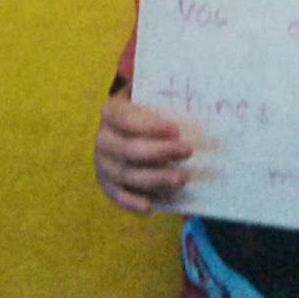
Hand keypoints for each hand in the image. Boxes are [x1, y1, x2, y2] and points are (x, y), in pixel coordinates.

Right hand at [94, 92, 193, 214]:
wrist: (125, 127)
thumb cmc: (146, 109)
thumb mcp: (149, 94)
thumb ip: (162, 94)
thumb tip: (196, 90)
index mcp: (111, 111)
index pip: (125, 118)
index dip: (149, 125)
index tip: (175, 130)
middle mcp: (102, 138)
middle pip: (129, 149)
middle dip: (160, 152)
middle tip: (187, 151)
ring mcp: (102, 163)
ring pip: (126, 174)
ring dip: (154, 178)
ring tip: (182, 178)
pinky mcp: (106, 183)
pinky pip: (117, 195)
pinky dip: (132, 202)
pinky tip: (151, 207)